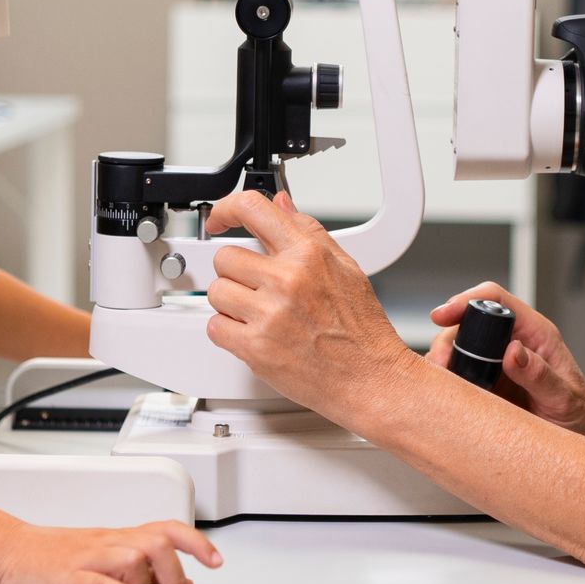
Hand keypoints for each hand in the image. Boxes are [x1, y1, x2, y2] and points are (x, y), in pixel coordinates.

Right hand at [0, 521, 219, 583]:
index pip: (168, 529)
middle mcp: (111, 543)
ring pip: (135, 557)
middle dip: (178, 574)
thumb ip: (144, 571)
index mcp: (121, 538)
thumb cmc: (56, 557)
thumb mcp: (106, 561)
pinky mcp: (71, 577)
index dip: (197, 542)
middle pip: (159, 542)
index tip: (216, 560)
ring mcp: (91, 558)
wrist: (12, 551)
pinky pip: (103, 583)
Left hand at [203, 190, 412, 419]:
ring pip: (217, 292)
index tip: (219, 218)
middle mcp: (288, 280)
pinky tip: (254, 333)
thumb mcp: (345, 267)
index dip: (227, 209)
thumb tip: (281, 205)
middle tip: (257, 286)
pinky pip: (215, 327)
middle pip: (226, 257)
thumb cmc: (362, 330)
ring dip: (231, 303)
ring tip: (260, 313)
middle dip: (237, 272)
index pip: (253, 209)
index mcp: (309, 254)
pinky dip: (228, 332)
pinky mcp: (256, 347)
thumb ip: (307, 231)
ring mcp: (270, 314)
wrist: (369, 379)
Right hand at [428, 283, 584, 445]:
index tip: (444, 314)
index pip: (496, 300)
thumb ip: (540, 375)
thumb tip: (513, 351)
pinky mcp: (488, 384)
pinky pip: (461, 375)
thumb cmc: (582, 415)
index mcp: (535, 333)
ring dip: (445, 362)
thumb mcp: (564, 398)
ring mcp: (498, 363)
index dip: (466, 300)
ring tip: (441, 385)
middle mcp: (513, 342)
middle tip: (439, 364)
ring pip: (460, 349)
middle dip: (447, 338)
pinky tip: (446, 397)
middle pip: (469, 323)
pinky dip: (448, 382)